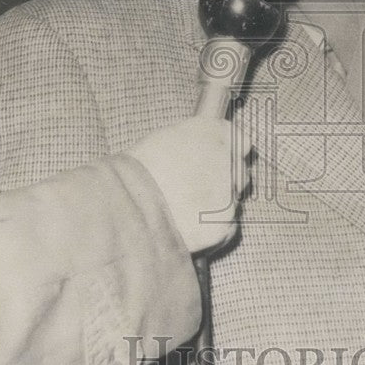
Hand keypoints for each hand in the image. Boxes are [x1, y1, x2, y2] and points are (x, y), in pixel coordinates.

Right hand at [128, 116, 251, 253]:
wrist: (123, 202)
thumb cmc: (137, 168)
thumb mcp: (169, 138)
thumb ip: (197, 141)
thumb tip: (207, 150)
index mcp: (216, 134)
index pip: (241, 142)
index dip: (229, 155)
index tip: (218, 164)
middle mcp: (229, 162)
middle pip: (240, 173)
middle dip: (225, 182)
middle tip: (198, 190)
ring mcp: (228, 195)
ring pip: (233, 202)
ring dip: (217, 206)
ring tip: (186, 210)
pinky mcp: (222, 226)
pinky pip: (227, 229)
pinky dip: (213, 230)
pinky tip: (189, 227)